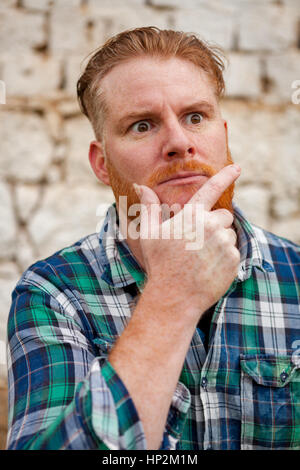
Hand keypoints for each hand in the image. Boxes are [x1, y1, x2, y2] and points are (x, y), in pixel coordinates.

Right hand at [134, 164, 240, 316]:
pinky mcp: (233, 261)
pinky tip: (208, 268)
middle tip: (198, 241)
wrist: (174, 296)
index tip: (238, 168)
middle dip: (215, 223)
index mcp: (193, 216)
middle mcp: (211, 226)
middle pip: (224, 215)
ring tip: (201, 258)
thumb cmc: (159, 263)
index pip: (212, 189)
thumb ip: (149, 207)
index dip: (225, 176)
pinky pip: (233, 252)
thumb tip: (140, 186)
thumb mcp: (149, 233)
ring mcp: (224, 244)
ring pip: (229, 235)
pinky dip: (224, 258)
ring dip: (220, 242)